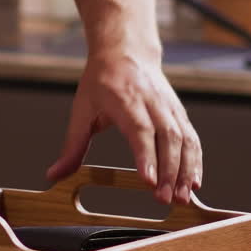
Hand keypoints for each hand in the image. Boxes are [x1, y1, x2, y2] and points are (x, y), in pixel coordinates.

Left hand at [45, 50, 201, 204]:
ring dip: (185, 170)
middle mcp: (151, 102)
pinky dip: (196, 161)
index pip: (139, 129)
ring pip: (184, 138)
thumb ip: (72, 146)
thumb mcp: (82, 109)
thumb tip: (54, 174)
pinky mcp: (179, 112)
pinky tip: (194, 182)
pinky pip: (192, 137)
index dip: (146, 155)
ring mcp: (168, 106)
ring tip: (181, 197)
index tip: (148, 180)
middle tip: (164, 199)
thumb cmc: (103, 80)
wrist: (126, 50)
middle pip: (166, 137)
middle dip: (168, 171)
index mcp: (124, 99)